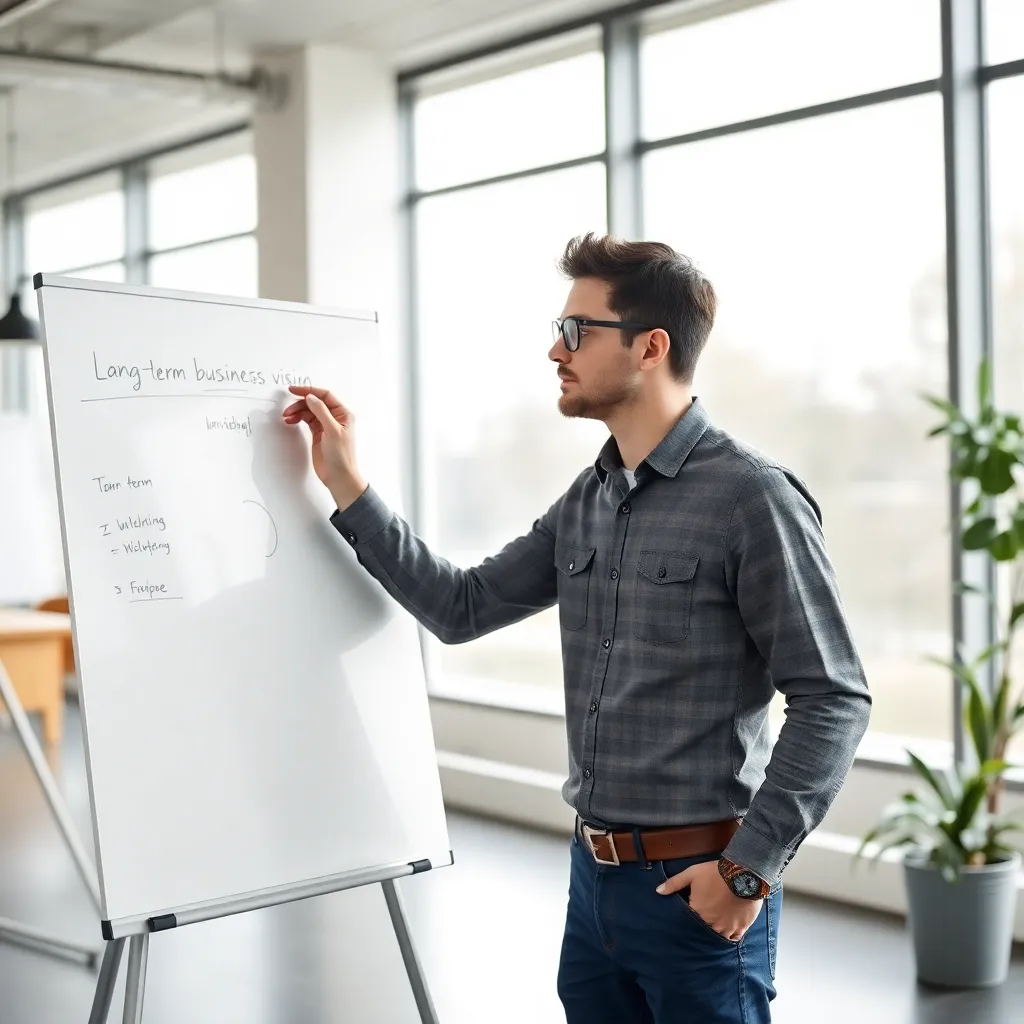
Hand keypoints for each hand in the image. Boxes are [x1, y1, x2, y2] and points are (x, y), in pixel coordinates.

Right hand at [281, 385, 366, 509]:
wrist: (338, 476)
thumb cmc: (341, 455)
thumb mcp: (332, 430)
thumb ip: (321, 412)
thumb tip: (311, 397)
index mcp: (343, 413)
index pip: (325, 396)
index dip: (309, 391)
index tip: (294, 390)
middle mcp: (335, 417)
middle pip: (315, 403)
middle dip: (300, 403)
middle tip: (288, 409)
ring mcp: (326, 425)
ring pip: (309, 412)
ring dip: (297, 411)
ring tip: (287, 416)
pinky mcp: (318, 434)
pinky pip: (306, 421)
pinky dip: (298, 419)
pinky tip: (290, 420)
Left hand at [656, 860, 761, 941]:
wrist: (743, 873)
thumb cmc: (715, 873)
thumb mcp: (691, 874)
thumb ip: (674, 883)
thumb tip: (658, 891)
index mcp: (697, 912)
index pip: (688, 922)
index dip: (688, 918)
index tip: (690, 916)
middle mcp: (710, 924)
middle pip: (702, 930)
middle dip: (702, 926)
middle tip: (705, 919)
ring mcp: (726, 928)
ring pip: (717, 936)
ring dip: (715, 932)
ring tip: (715, 925)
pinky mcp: (741, 928)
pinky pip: (733, 938)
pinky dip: (730, 936)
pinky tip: (728, 930)